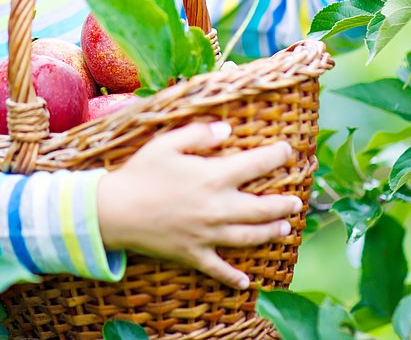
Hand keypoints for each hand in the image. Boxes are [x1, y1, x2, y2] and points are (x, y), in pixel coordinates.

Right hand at [96, 121, 302, 289]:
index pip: (256, 164)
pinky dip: (234, 277)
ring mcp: (207, 234)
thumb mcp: (166, 143)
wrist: (114, 212)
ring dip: (271, 232)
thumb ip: (199, 133)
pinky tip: (246, 282)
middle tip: (297, 201)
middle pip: (262, 208)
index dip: (276, 155)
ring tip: (285, 228)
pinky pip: (219, 268)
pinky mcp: (194, 253)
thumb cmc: (139, 174)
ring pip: (250, 237)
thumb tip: (227, 128)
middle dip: (284, 204)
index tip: (287, 150)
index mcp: (213, 177)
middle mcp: (217, 208)